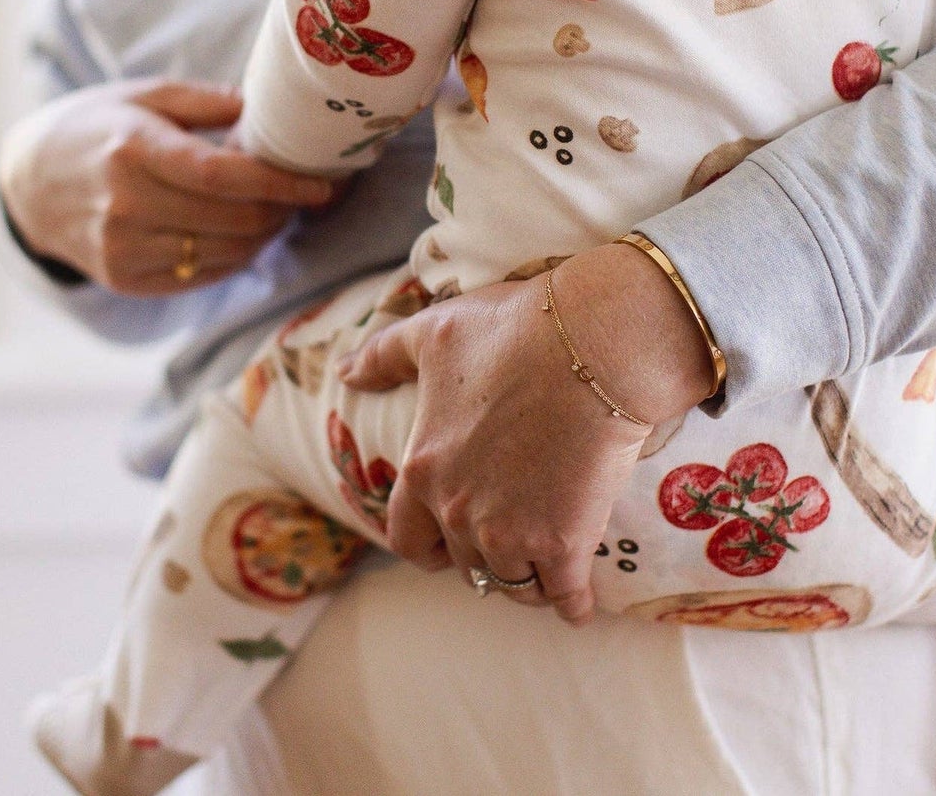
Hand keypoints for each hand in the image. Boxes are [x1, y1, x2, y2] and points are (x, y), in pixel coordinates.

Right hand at [0, 79, 339, 294]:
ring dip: (263, 236)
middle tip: (302, 195)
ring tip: (275, 212)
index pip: (222, 176)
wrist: (29, 182)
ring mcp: (121, 248)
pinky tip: (241, 234)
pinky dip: (234, 257)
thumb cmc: (98, 128)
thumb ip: (206, 99)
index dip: (279, 183)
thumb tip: (263, 110)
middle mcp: (124, 205)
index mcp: (132, 150)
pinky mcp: (123, 278)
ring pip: (224, 254)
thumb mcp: (144, 95)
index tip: (320, 185)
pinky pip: (201, 276)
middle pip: (232, 220)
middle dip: (281, 210)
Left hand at [339, 242, 715, 621]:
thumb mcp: (434, 332)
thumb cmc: (513, 331)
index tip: (444, 547)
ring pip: (513, 583)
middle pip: (465, 565)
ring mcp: (510, 533)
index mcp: (423, 468)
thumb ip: (384, 356)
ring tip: (545, 568)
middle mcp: (458, 511)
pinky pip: (564, 595)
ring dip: (527, 580)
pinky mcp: (563, 543)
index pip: (407, 539)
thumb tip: (344, 372)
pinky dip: (572, 603)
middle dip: (484, 558)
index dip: (427, 547)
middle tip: (508, 544)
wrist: (591, 347)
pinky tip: (581, 603)